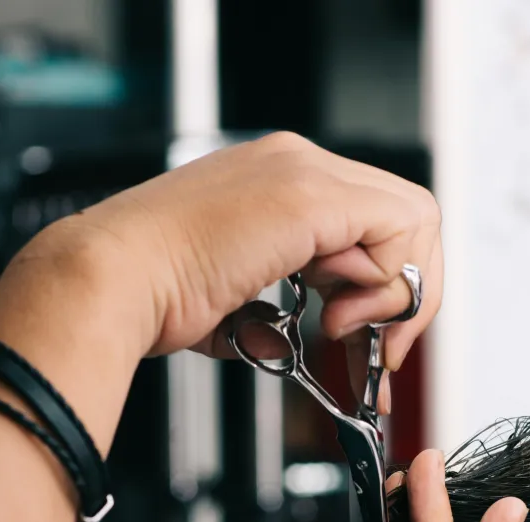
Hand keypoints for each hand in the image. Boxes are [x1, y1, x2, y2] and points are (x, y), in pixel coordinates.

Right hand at [8, 132, 441, 386]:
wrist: (117, 282)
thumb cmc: (157, 296)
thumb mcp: (238, 303)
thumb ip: (279, 312)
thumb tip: (304, 338)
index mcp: (278, 182)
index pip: (374, 223)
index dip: (388, 287)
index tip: (372, 341)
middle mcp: (296, 164)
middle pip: (405, 218)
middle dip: (408, 295)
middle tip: (383, 349)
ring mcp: (304, 173)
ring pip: (412, 220)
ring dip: (395, 294)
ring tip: (344, 332)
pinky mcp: (310, 198)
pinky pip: (397, 230)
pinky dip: (386, 284)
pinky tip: (337, 316)